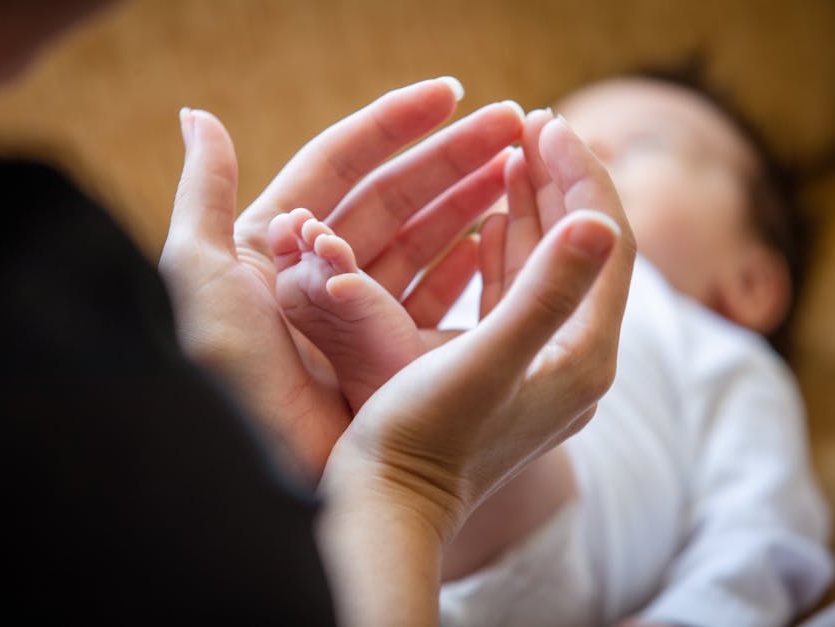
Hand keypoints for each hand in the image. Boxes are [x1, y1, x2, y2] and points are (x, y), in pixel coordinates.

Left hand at [158, 78, 524, 477]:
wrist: (250, 465)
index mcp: (271, 240)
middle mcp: (314, 271)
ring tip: (519, 168)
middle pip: (392, 196)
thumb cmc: (219, 368)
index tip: (450, 94)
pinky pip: (430, 298)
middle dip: (450, 156)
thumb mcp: (197, 271)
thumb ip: (203, 192)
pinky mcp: (380, 356)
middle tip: (513, 122)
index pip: (339, 163)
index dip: (393, 125)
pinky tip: (497, 236)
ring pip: (420, 241)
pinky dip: (464, 266)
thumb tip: (198, 117)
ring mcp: (352, 315)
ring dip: (467, 202)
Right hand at [317, 114, 633, 625]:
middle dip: (561, 182)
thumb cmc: (423, 439)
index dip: (581, 178)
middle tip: (535, 121)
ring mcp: (541, 364)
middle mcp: (574, 360)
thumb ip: (547, 294)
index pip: (605, 244)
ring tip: (515, 151)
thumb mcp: (484, 363)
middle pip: (583, 250)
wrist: (389, 504)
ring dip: (534, 207)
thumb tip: (603, 222)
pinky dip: (508, 246)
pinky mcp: (507, 368)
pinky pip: (518, 291)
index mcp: (584, 357)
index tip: (549, 123)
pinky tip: (491, 216)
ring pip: (548, 266)